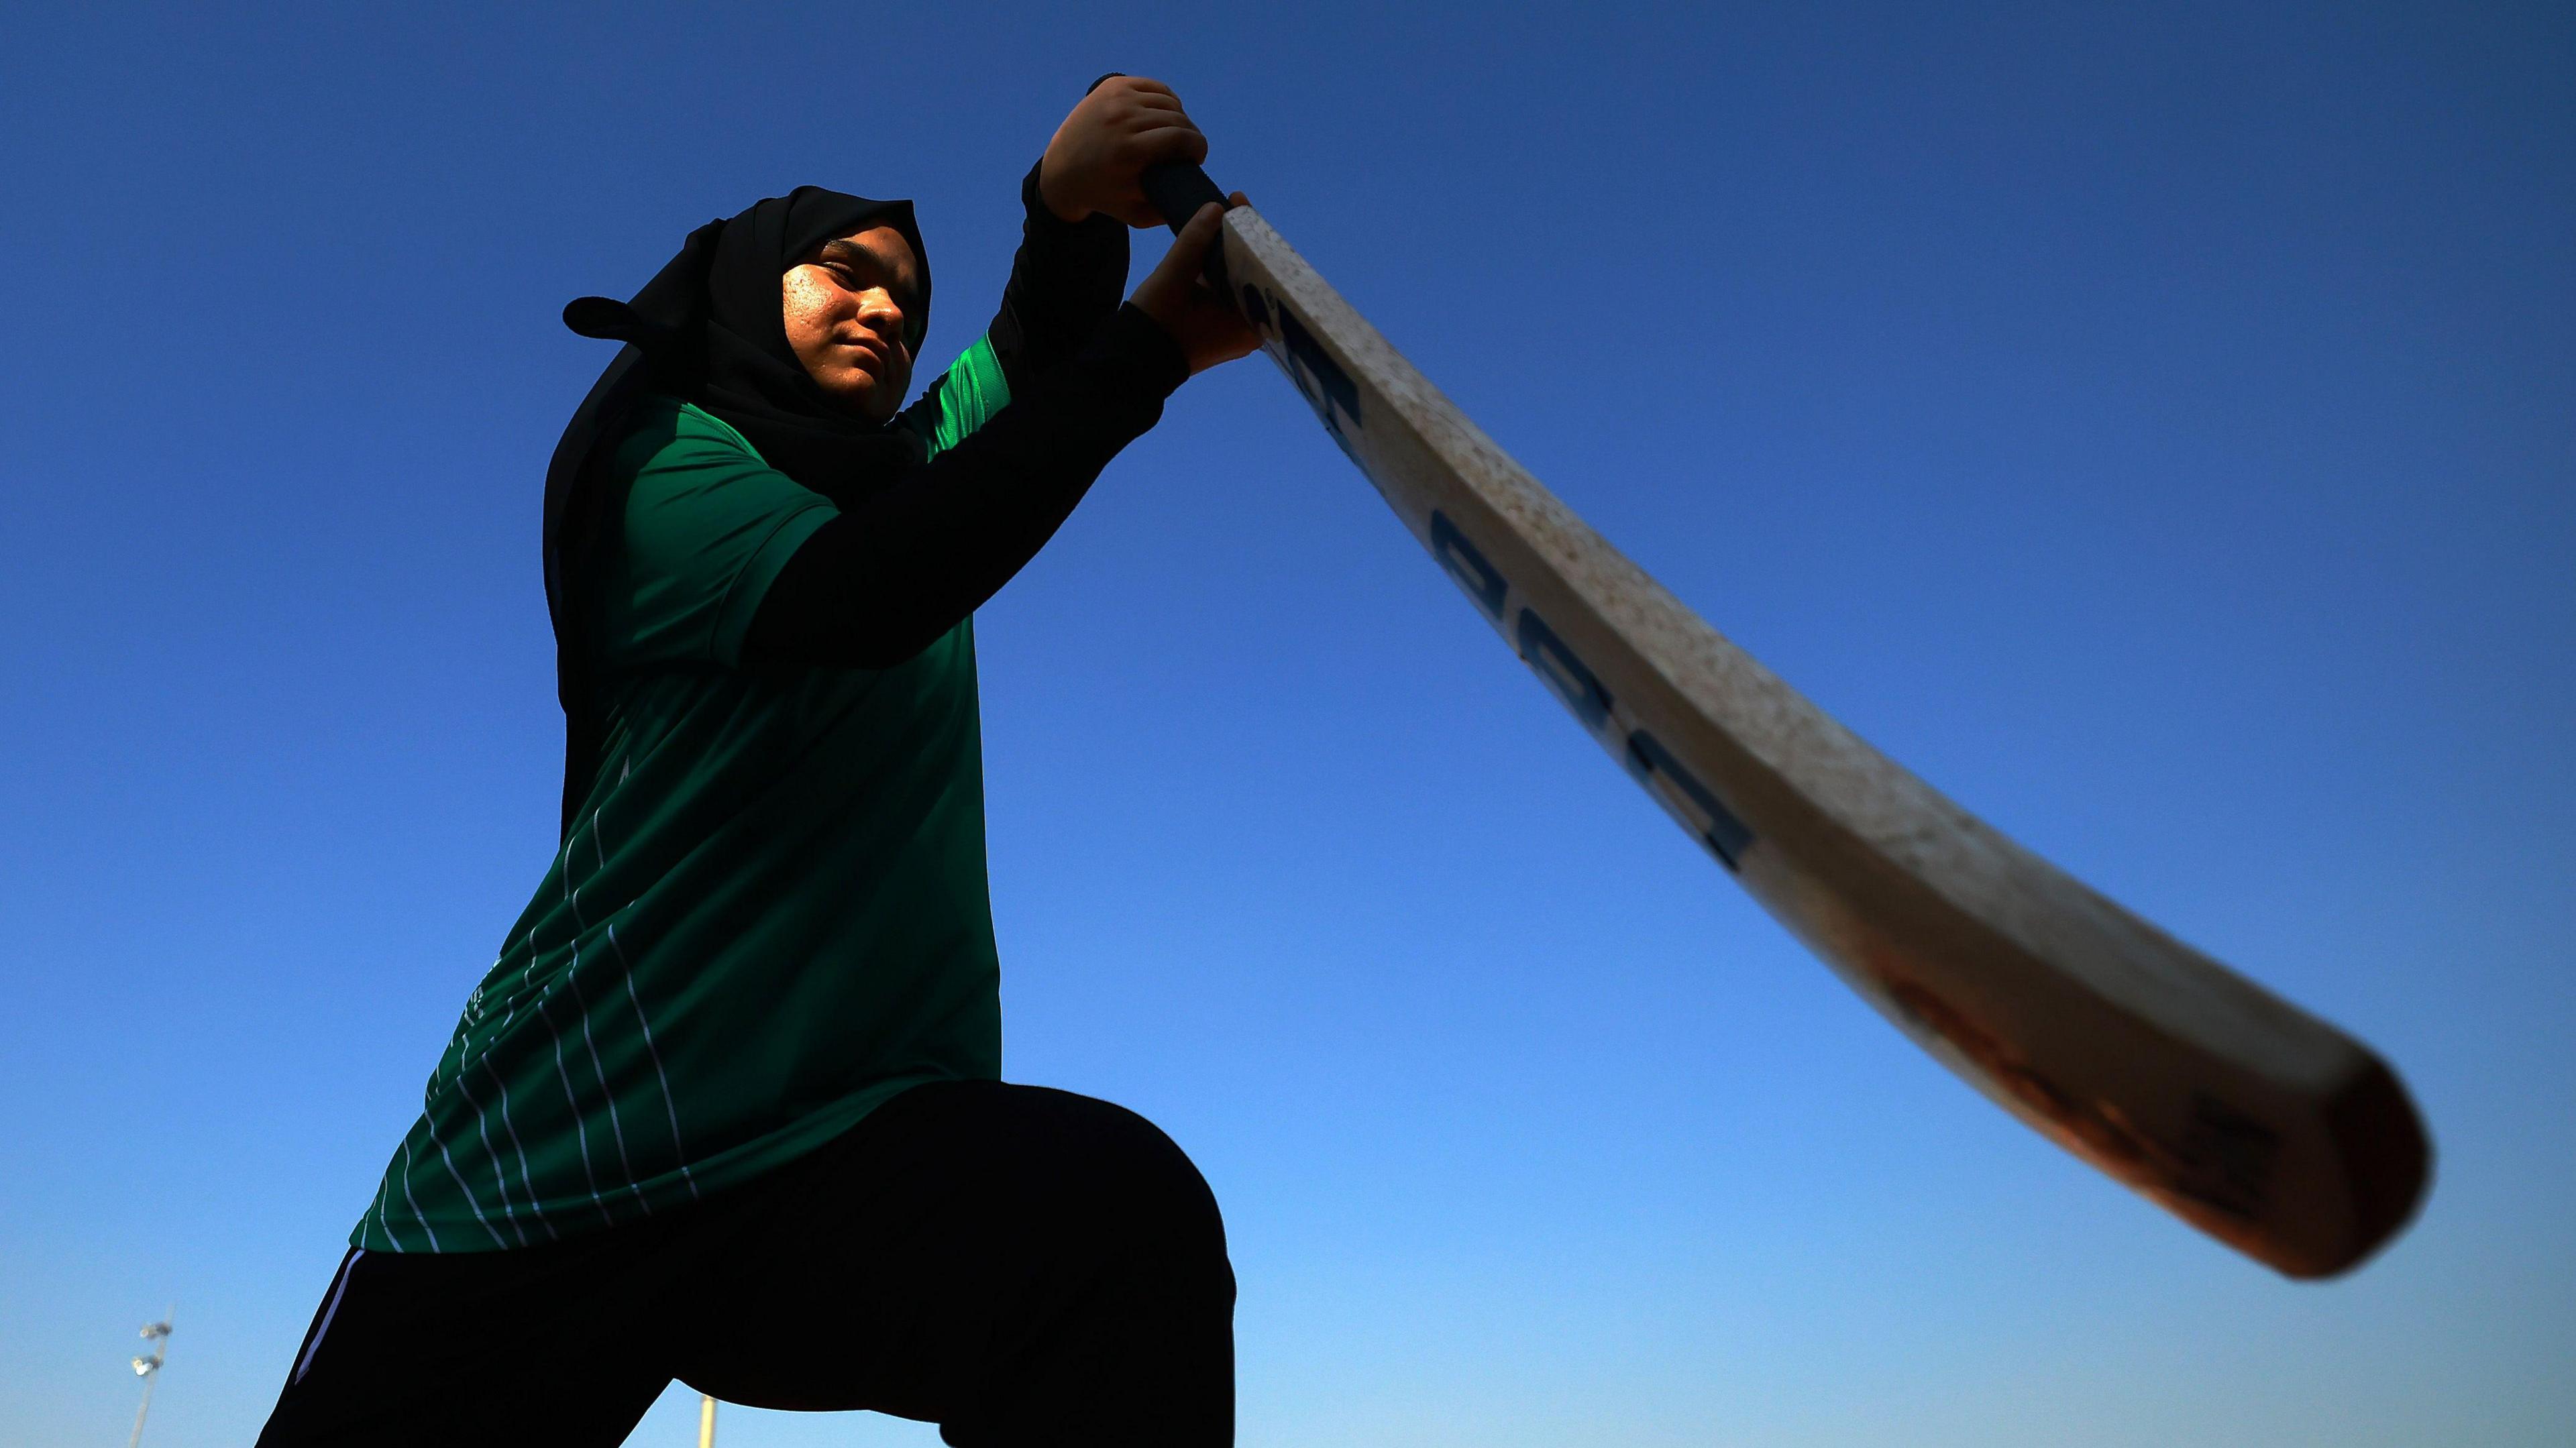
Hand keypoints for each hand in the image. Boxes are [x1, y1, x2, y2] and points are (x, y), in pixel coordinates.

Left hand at [1038, 76, 1209, 226]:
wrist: (1062, 170)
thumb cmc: (1104, 194)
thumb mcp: (1134, 214)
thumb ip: (1166, 212)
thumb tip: (1197, 205)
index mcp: (1130, 150)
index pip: (1182, 138)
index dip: (1199, 148)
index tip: (1197, 158)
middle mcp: (1123, 118)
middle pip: (1178, 118)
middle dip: (1190, 136)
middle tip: (1185, 150)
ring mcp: (1117, 98)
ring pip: (1169, 101)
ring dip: (1179, 118)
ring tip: (1173, 134)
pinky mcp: (1112, 85)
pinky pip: (1155, 88)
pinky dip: (1165, 101)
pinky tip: (1161, 116)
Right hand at [1130, 197, 1261, 374]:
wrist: (1130, 359)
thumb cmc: (1156, 324)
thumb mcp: (1174, 277)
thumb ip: (1194, 242)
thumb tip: (1215, 207)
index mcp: (1250, 325)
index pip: (1263, 271)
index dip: (1253, 235)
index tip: (1240, 205)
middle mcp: (1250, 330)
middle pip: (1252, 275)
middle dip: (1242, 241)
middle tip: (1232, 207)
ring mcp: (1233, 331)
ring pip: (1237, 282)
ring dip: (1229, 254)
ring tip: (1222, 217)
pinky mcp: (1218, 329)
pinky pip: (1225, 292)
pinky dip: (1219, 270)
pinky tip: (1211, 243)